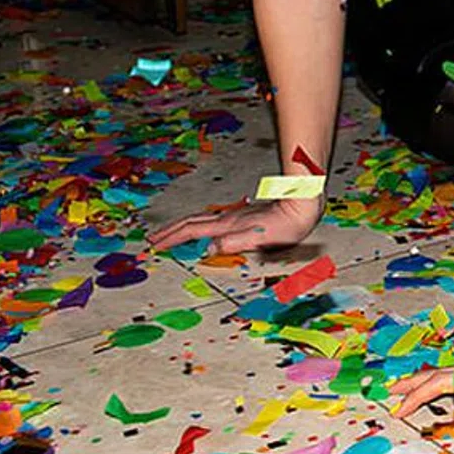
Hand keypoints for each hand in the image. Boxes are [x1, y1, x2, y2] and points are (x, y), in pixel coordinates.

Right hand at [149, 195, 321, 255]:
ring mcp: (234, 215)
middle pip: (191, 223)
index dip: (172, 238)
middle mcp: (228, 218)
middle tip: (152, 239)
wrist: (301, 204)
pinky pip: (210, 220)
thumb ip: (234, 243)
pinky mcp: (243, 215)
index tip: (154, 245)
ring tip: (169, 233)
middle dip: (169, 231)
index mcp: (228, 225)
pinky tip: (201, 228)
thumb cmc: (286, 224)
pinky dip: (196, 224)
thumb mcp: (260, 239)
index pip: (192, 232)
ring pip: (199, 220)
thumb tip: (208, 249)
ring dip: (181, 227)